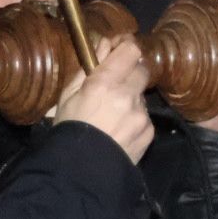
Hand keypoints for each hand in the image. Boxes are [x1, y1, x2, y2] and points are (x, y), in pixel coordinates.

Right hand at [56, 36, 153, 162]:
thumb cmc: (69, 130)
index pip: (130, 50)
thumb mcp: (68, 95)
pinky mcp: (149, 131)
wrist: (82, 172)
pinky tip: (119, 130)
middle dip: (131, 71)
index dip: (126, 47)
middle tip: (117, 81)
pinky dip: (134, 119)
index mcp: (103, 83)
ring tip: (112, 115)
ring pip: (141, 95)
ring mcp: (141, 114)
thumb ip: (88, 68)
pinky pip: (144, 116)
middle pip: (142, 68)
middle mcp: (127, 95)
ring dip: (131, 97)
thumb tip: (104, 45)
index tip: (119, 50)